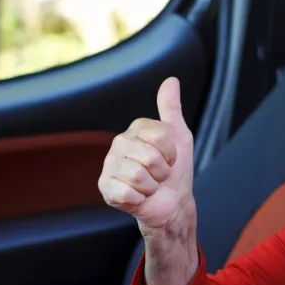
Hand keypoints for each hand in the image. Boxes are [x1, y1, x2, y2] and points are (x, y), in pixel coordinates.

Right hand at [98, 76, 195, 232]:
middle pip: (149, 156)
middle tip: (159, 174)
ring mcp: (109, 165)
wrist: (172, 204)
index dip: (171, 152)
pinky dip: (139, 199)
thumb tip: (171, 80)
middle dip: (161, 171)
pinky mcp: (105, 187)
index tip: (169, 158)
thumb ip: (172, 109)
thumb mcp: (179, 137)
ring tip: (150, 185)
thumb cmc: (175, 171)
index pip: (159, 135)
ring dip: (152, 187)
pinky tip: (138, 196)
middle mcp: (119, 143)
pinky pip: (126, 192)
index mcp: (136, 129)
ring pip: (137, 175)